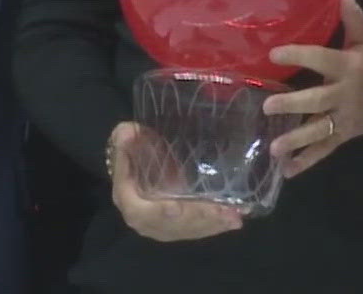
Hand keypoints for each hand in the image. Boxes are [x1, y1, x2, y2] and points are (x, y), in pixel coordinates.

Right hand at [105, 121, 245, 240]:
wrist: (143, 166)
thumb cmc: (138, 152)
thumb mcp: (130, 141)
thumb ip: (126, 138)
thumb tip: (127, 132)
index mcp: (127, 201)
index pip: (140, 211)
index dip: (158, 211)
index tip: (175, 208)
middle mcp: (144, 221)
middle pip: (171, 224)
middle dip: (196, 217)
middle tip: (219, 210)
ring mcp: (163, 228)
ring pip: (187, 229)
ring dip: (211, 223)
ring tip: (233, 215)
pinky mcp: (180, 229)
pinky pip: (198, 230)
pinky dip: (217, 225)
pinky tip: (235, 220)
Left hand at [262, 0, 362, 177]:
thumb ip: (355, 21)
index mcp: (350, 67)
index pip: (321, 59)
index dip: (299, 55)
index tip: (275, 54)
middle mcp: (346, 93)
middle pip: (317, 100)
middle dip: (293, 105)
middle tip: (267, 106)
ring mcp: (346, 117)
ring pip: (319, 129)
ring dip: (296, 139)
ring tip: (274, 148)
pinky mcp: (347, 133)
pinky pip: (326, 148)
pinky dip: (307, 160)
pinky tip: (287, 170)